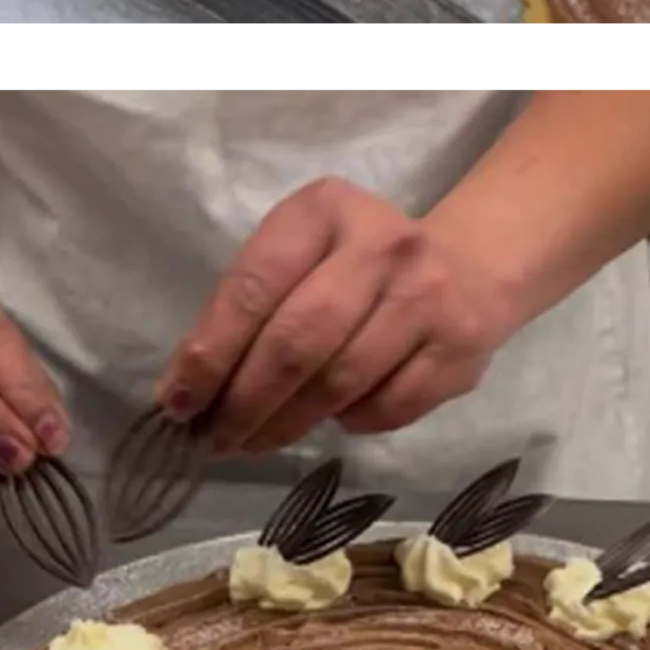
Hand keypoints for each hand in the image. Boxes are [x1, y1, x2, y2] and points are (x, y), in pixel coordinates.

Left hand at [155, 179, 520, 454]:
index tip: (179, 400)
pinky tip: (330, 419)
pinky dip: (347, 424)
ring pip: (341, 383)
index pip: (255, 286)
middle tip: (215, 438)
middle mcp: (381, 246)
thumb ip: (250, 306)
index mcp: (326, 209)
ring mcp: (426, 299)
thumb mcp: (302, 251)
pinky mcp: (457, 351)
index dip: (212, 351)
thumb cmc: (357, 263)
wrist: (470, 267)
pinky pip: (385, 409)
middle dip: (245, 401)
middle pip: (298, 342)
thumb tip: (188, 390)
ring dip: (286, 424)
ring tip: (254, 440)